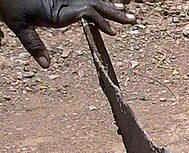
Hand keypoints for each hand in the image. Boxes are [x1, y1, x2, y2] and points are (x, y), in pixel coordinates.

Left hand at [0, 0, 134, 67]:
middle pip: (95, 3)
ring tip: (128, 14)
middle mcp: (65, 0)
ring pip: (93, 0)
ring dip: (111, 7)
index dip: (100, 22)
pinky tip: (112, 8)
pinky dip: (101, 4)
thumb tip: (46, 65)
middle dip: (114, 13)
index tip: (112, 33)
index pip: (86, 12)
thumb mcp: (19, 25)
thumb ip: (33, 44)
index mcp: (58, 9)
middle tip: (132, 20)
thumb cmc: (10, 5)